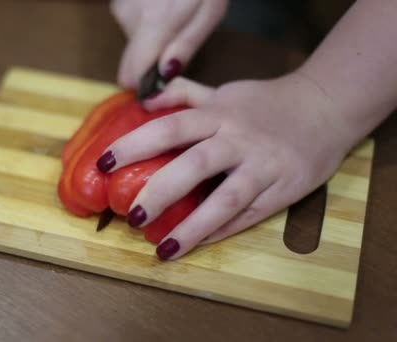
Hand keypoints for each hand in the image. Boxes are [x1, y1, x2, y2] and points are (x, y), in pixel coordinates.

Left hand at [98, 73, 360, 259]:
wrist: (327, 107)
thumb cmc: (265, 103)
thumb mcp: (222, 91)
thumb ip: (183, 94)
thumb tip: (142, 98)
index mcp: (219, 114)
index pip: (170, 126)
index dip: (134, 144)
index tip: (103, 163)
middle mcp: (239, 139)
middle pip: (195, 165)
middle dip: (159, 191)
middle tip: (129, 215)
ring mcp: (263, 166)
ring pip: (226, 199)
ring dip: (192, 226)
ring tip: (162, 247)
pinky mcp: (283, 190)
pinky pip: (248, 215)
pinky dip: (220, 231)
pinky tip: (195, 244)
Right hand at [110, 0, 227, 88]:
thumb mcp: (210, 13)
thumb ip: (186, 46)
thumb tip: (164, 76)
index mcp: (153, 24)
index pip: (131, 74)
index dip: (145, 85)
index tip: (161, 86)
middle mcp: (129, 17)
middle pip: (129, 62)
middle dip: (150, 63)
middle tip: (174, 50)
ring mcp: (121, 6)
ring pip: (131, 43)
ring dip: (150, 41)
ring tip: (173, 20)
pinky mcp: (119, 0)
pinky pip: (130, 26)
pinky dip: (145, 25)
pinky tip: (161, 9)